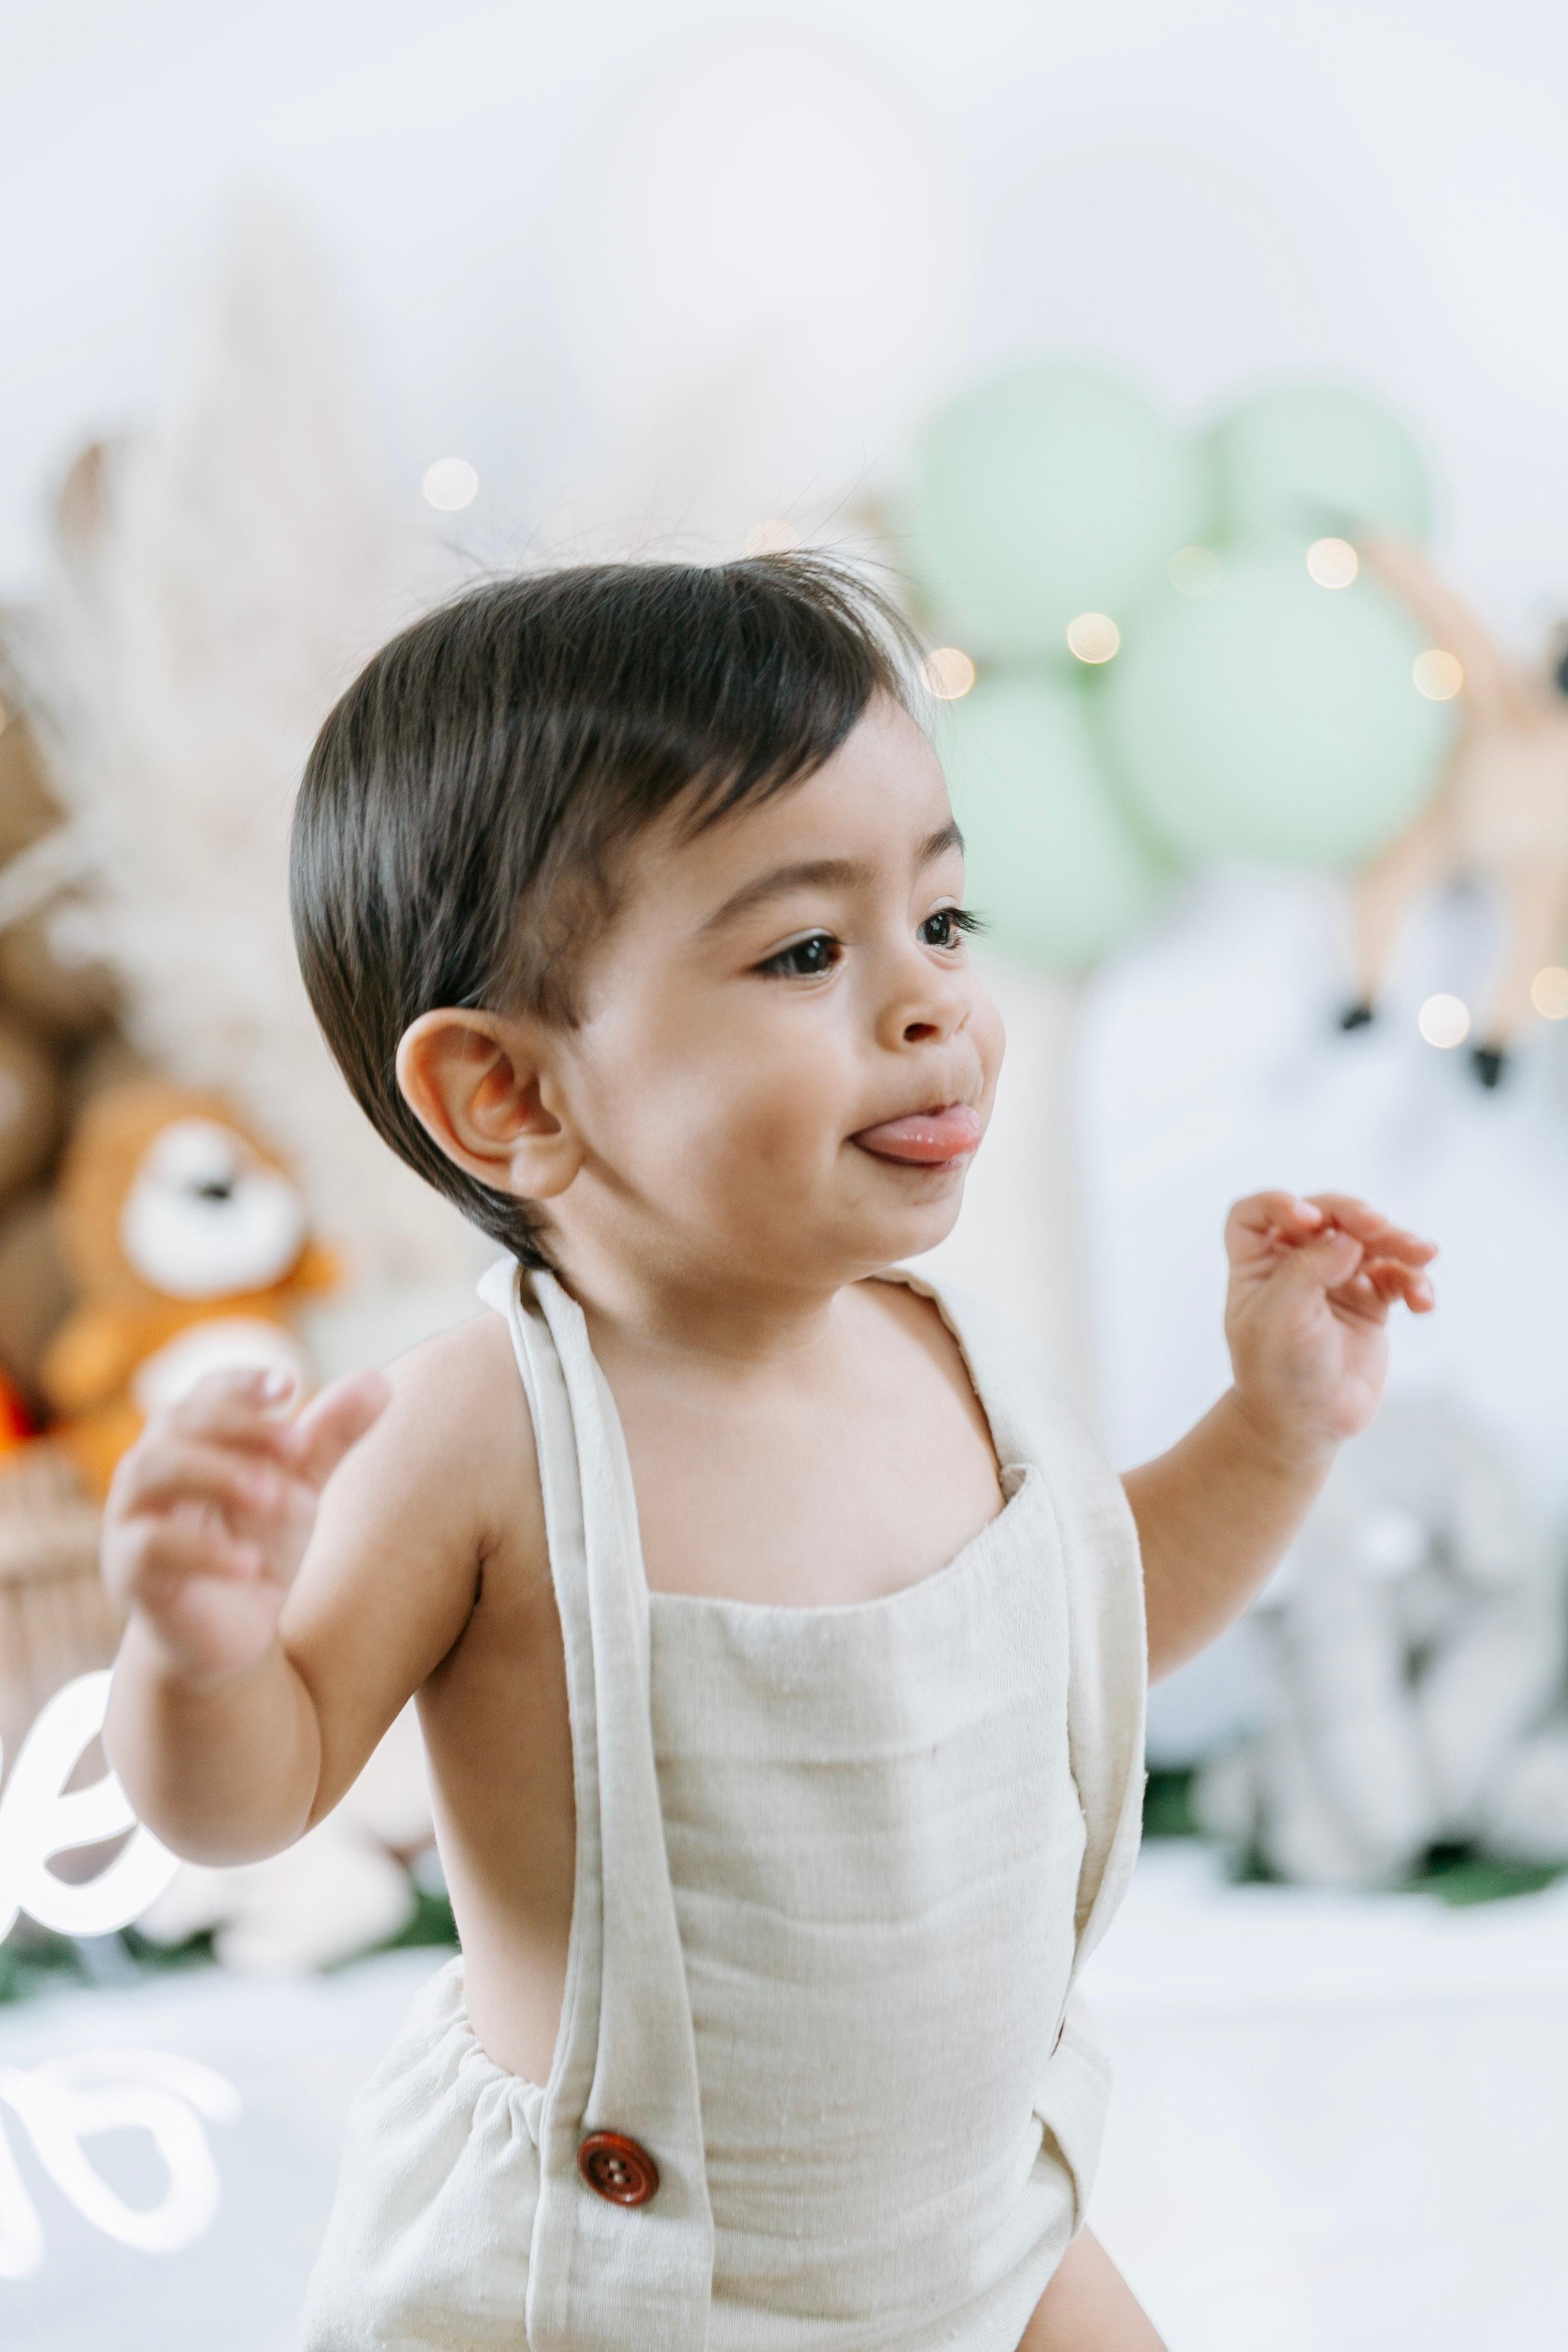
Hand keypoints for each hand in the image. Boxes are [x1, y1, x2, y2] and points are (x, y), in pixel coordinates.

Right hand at [102, 1365, 389, 1689]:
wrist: (231, 1636)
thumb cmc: (259, 1547)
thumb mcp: (300, 1491)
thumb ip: (329, 1440)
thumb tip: (379, 1382)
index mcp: (191, 1441)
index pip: (208, 1393)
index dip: (243, 1384)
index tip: (288, 1385)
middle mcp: (152, 1468)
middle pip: (179, 1421)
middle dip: (241, 1427)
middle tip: (297, 1447)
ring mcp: (131, 1517)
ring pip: (152, 1471)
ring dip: (217, 1474)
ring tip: (274, 1495)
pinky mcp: (127, 1570)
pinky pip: (149, 1547)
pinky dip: (202, 1550)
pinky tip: (252, 1565)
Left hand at [1222, 1191, 1435, 1468]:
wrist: (1307, 1425)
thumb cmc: (1278, 1373)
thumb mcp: (1278, 1320)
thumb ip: (1307, 1270)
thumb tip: (1347, 1236)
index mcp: (1255, 1264)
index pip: (1256, 1214)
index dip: (1278, 1204)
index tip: (1305, 1218)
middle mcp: (1293, 1263)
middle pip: (1323, 1216)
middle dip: (1351, 1214)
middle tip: (1376, 1224)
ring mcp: (1334, 1278)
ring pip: (1368, 1240)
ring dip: (1397, 1241)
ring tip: (1423, 1254)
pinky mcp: (1370, 1300)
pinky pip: (1397, 1275)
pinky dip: (1414, 1282)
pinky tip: (1423, 1301)